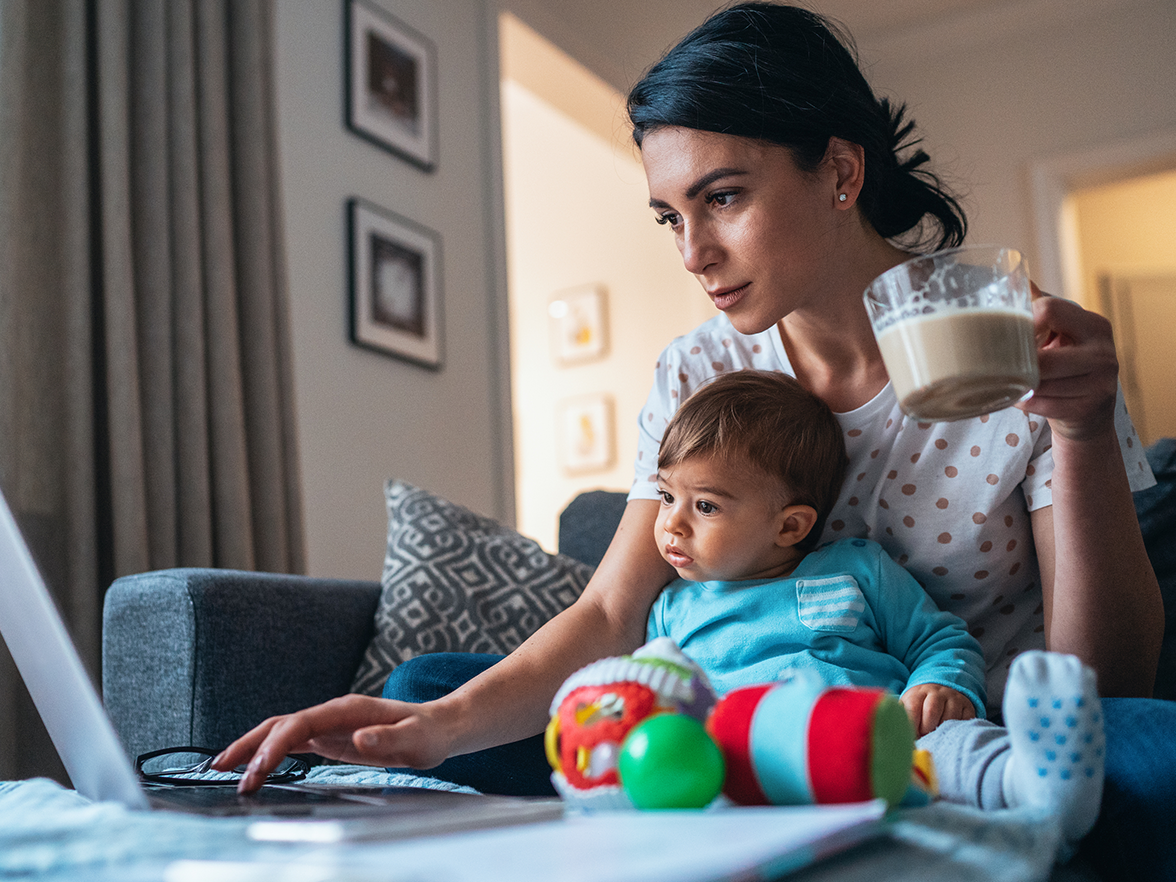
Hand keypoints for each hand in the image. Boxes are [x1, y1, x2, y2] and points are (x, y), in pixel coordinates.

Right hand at [211, 695, 455, 792]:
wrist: (439, 726)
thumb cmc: (429, 734)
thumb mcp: (416, 740)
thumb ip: (388, 740)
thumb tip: (358, 740)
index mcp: (348, 710)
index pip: (300, 724)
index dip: (275, 746)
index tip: (257, 771)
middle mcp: (333, 714)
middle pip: (281, 724)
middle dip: (249, 745)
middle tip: (221, 771)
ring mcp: (329, 725)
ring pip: (281, 732)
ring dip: (252, 747)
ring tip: (221, 768)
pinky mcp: (330, 738)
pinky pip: (291, 743)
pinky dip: (268, 753)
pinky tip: (253, 767)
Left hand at [900, 683, 974, 736]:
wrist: (941, 689)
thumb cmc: (920, 705)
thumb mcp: (908, 705)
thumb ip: (902, 717)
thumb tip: (897, 735)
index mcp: (918, 693)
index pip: (913, 707)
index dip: (912, 724)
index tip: (911, 735)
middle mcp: (936, 693)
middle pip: (931, 711)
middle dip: (926, 729)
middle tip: (924, 737)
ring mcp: (953, 698)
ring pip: (950, 717)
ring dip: (942, 731)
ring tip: (936, 736)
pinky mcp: (967, 706)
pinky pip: (965, 720)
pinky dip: (958, 730)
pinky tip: (951, 733)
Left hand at [1019, 283, 1119, 442]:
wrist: (1090, 412)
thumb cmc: (1068, 366)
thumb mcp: (1062, 334)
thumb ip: (1042, 309)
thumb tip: (1018, 279)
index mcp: (1094, 325)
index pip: (1050, 310)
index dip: (1022, 323)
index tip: (1008, 335)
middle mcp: (1103, 351)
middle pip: (1042, 357)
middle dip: (1016, 364)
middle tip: (997, 365)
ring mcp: (1101, 382)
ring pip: (1040, 383)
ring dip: (1017, 385)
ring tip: (1005, 382)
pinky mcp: (1089, 408)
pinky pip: (1043, 405)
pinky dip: (1025, 403)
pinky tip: (1019, 398)